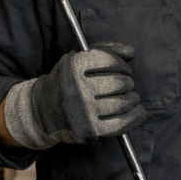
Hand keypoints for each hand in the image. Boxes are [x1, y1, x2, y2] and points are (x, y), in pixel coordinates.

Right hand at [2, 42, 146, 149]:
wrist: (42, 111)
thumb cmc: (67, 81)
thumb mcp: (79, 58)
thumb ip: (106, 50)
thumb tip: (130, 52)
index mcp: (74, 66)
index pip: (111, 62)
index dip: (122, 65)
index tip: (123, 70)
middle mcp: (77, 88)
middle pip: (119, 83)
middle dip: (127, 84)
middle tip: (125, 86)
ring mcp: (83, 111)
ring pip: (123, 103)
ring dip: (132, 99)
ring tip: (130, 98)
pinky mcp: (89, 130)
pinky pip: (121, 123)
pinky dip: (135, 117)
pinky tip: (138, 111)